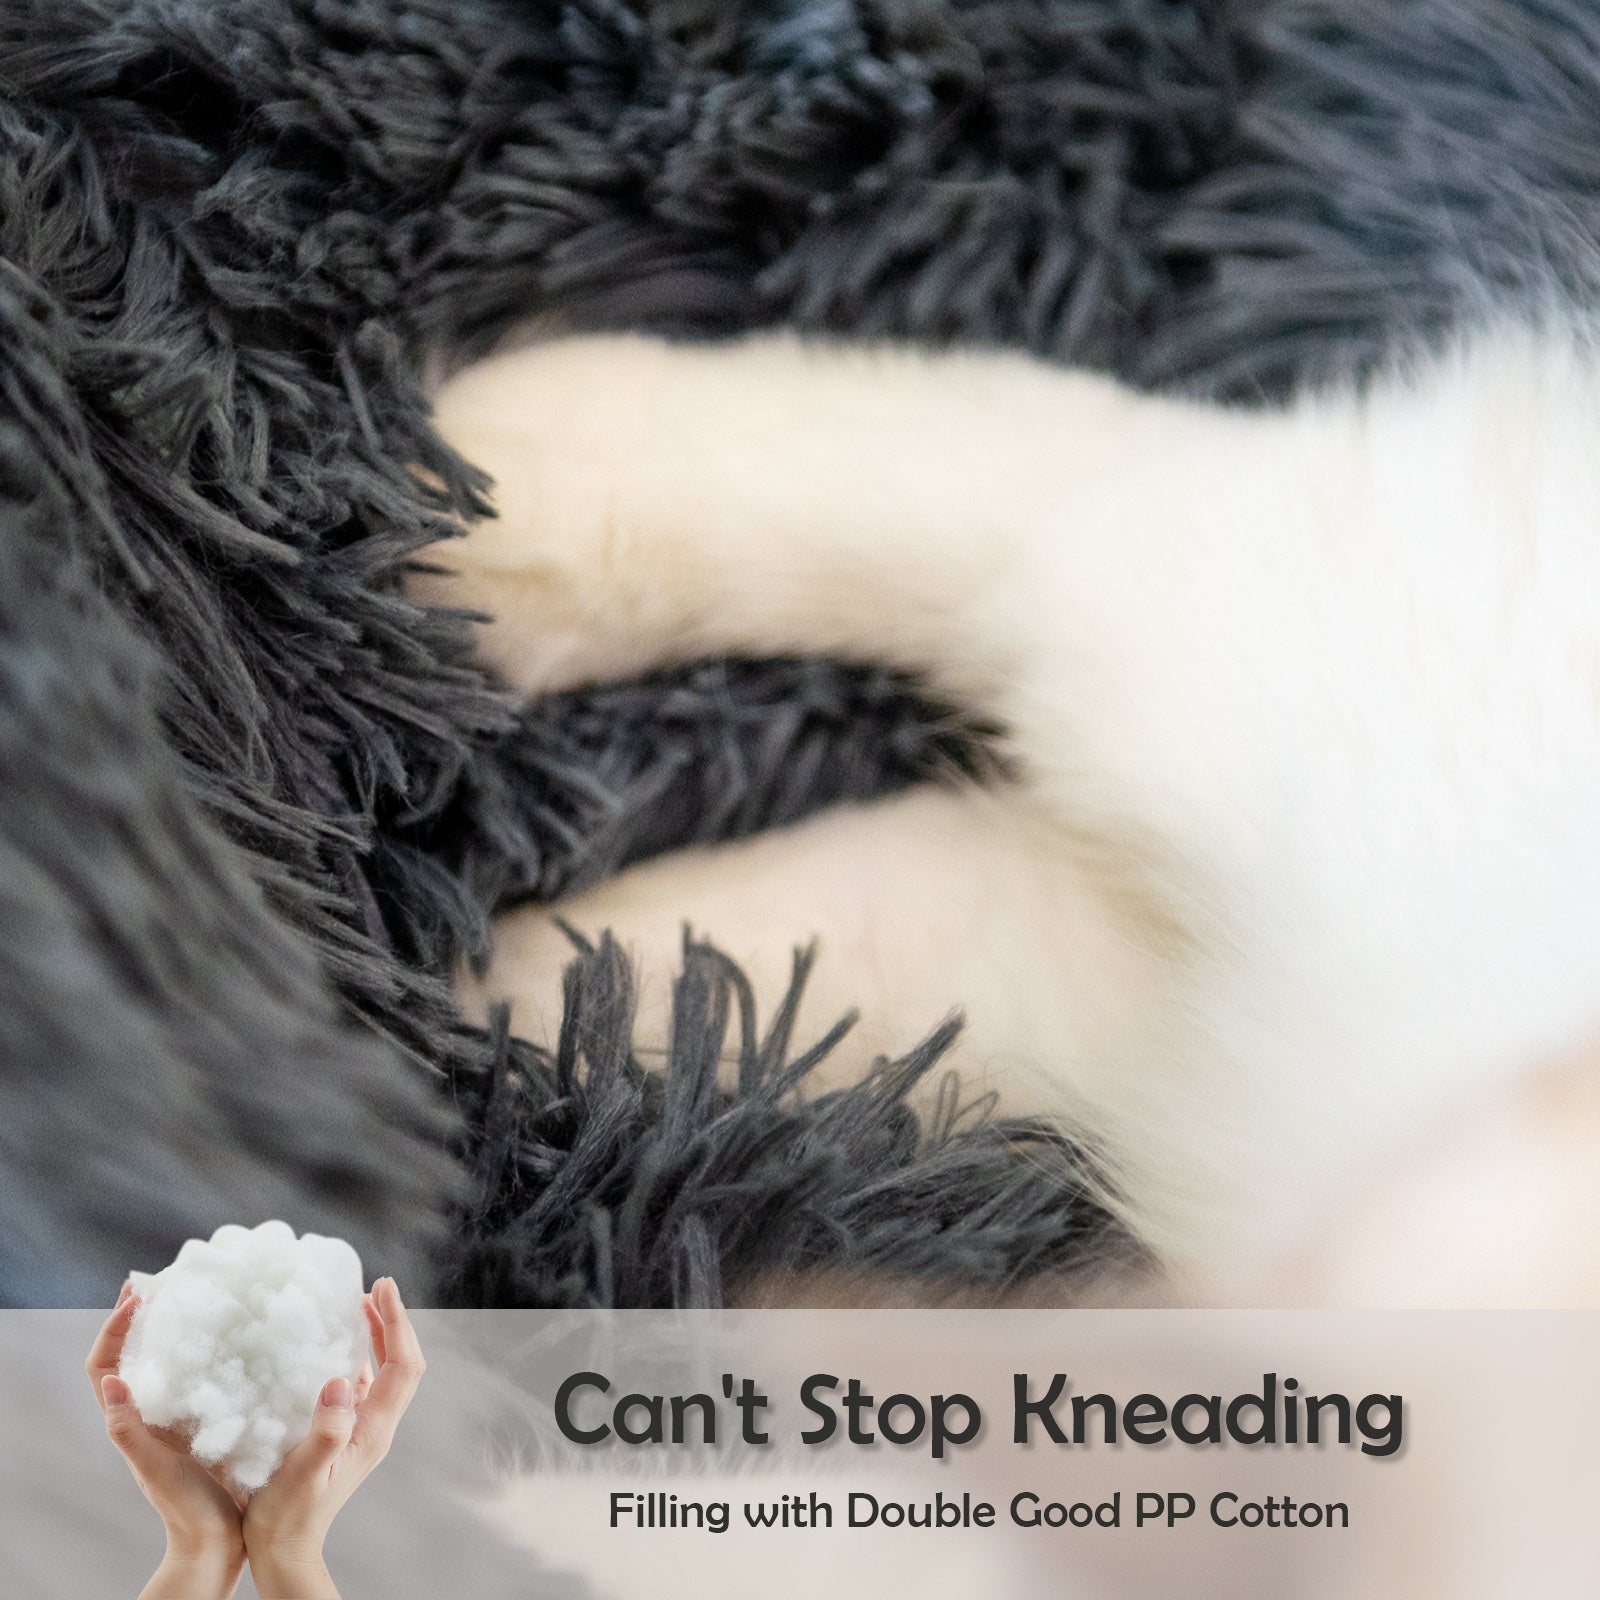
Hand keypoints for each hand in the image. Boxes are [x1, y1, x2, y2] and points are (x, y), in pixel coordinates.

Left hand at [88, 1283, 246, 1598]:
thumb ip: (131, 1429)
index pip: (104, 1366)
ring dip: (179, 1326)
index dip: (113, 1328)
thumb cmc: (187, 1507)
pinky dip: (215, 1350)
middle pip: (136, 1354)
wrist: (220, 1541)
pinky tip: (243, 1335)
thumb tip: (110, 1381)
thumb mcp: (156, 1468)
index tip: (139, 1294)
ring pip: (172, 1361)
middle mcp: (154, 1413)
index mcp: (134, 1421)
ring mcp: (182, 1416)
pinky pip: (207, 1376)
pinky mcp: (212, 1420)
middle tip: (169, 1279)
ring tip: (203, 1295)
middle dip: (145, 1314)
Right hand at [243, 1277, 425, 1598]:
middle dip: (394, 1321)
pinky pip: (363, 1382)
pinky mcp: (345, 1431)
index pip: (402, 1366)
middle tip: (377, 1285)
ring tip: (362, 1302)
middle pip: (402, 1363)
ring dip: (379, 1334)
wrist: (282, 1551)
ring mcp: (362, 1428)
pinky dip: (359, 1353)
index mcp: (372, 1432)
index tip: (382, 1288)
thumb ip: (324, 1432)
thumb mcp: (300, 1475)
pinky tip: (338, 1343)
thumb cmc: (284, 1518)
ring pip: (384, 1370)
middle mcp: (375, 1426)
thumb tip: (341, 1381)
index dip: (397, 1324)